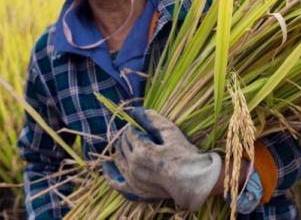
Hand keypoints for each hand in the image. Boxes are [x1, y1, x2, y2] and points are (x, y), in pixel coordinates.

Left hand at [102, 108, 221, 210]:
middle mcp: (133, 165)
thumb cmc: (185, 155)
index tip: (140, 124)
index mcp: (141, 150)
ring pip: (118, 160)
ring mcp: (133, 179)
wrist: (193, 182)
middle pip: (122, 144)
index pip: (130, 132)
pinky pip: (116, 183)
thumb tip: (136, 110)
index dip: (135, 126)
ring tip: (126, 143)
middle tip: (135, 132)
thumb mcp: (171, 132)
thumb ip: (152, 120)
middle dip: (127, 136)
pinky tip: (107, 166)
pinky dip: (110, 174)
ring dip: (119, 149)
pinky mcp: (135, 190)